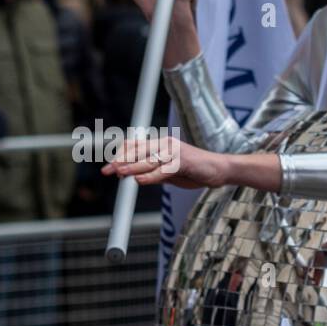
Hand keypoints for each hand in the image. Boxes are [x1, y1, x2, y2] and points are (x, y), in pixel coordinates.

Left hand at [102, 132, 226, 189]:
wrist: (220, 169)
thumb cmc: (196, 171)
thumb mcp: (170, 173)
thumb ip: (153, 173)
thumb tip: (133, 177)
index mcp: (162, 145)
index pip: (137, 146)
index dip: (122, 155)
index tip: (110, 166)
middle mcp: (166, 145)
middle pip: (138, 152)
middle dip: (121, 161)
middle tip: (107, 169)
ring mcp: (175, 152)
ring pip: (148, 160)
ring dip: (132, 167)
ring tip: (118, 172)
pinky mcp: (183, 162)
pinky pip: (163, 170)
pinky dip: (150, 176)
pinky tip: (139, 180)